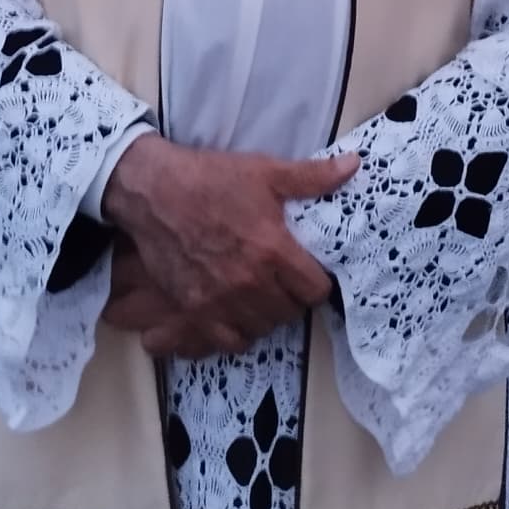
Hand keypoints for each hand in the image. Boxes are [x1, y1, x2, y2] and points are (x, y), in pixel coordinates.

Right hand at [101, 136, 357, 355]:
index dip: (316, 281)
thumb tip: (355, 166)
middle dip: (292, 297)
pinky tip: (236, 312)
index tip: (307, 271)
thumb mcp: (265, 171)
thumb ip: (312, 177)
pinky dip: (237, 331)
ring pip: (261, 328)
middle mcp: (249, 283)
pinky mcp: (193, 310)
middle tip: (283, 279)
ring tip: (261, 294)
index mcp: (272, 250)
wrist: (153, 190)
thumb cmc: (210, 178)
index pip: (314, 290)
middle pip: (289, 312)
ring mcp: (219, 301)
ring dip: (266, 315)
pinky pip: (228, 341)